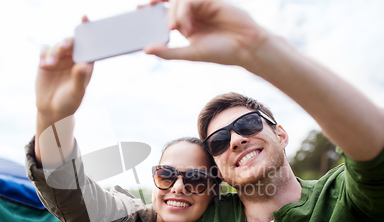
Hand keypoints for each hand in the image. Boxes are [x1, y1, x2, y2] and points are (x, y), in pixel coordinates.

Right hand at [35, 17, 93, 121]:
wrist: (52, 110)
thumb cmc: (69, 102)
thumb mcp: (76, 92)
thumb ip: (79, 78)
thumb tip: (84, 65)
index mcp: (85, 63)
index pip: (89, 45)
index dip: (88, 30)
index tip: (84, 18)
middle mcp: (73, 59)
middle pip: (72, 42)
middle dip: (67, 42)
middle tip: (64, 47)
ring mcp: (60, 59)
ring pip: (57, 46)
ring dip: (54, 52)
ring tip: (50, 65)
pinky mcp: (46, 60)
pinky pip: (45, 50)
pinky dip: (44, 54)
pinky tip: (44, 64)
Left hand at [143, 0, 267, 69]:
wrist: (245, 48)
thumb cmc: (220, 52)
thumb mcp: (189, 54)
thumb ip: (168, 51)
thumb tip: (146, 50)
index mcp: (186, 23)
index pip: (165, 11)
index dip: (152, 8)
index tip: (138, 10)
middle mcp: (192, 12)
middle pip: (169, 2)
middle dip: (156, 3)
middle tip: (144, 8)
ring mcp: (202, 5)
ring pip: (178, 1)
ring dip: (174, 14)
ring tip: (175, 29)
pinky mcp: (211, 0)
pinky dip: (184, 11)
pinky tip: (186, 26)